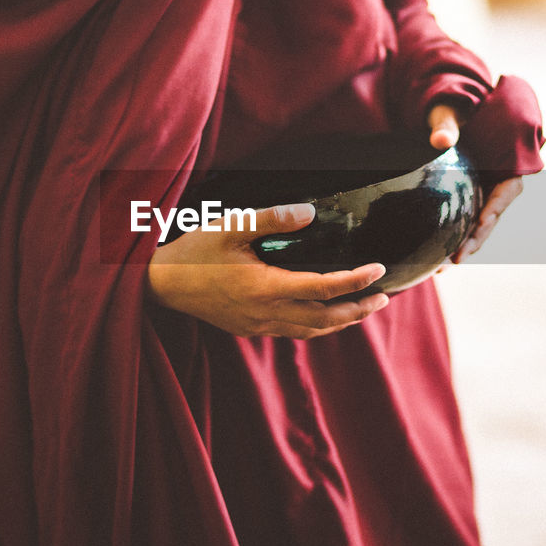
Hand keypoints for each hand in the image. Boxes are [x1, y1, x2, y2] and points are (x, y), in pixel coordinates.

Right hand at [146, 203, 388, 338]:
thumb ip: (272, 218)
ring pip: (311, 331)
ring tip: (363, 308)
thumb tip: (310, 213)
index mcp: (265, 287)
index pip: (323, 288)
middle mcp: (266, 313)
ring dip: (341, 322)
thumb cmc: (194, 251)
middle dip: (359, 310)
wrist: (161, 284)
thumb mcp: (230, 225)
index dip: (356, 281)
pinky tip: (324, 314)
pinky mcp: (249, 329)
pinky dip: (317, 325)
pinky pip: (293, 332)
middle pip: (325, 320)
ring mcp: (257, 325)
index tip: (379, 270)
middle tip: (384, 297)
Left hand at [427, 103, 524, 262]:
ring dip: (463, 246)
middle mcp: (496, 181)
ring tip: (442, 268)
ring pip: (478, 225)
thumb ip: (446, 125)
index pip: (508, 189)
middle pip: (492, 215)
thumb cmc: (450, 111)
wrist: (441, 115)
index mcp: (504, 161)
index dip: (496, 207)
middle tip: (458, 258)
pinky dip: (451, 240)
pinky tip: (434, 260)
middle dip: (477, 238)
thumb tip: (441, 139)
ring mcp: (482, 192)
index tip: (482, 222)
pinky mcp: (466, 199)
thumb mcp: (448, 114)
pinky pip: (463, 223)